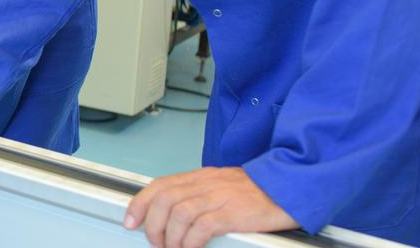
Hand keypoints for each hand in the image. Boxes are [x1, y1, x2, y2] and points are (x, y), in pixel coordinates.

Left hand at [124, 167, 297, 247]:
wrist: (289, 185)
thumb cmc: (256, 190)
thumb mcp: (220, 185)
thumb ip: (197, 194)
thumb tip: (172, 212)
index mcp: (200, 177)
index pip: (160, 185)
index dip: (139, 203)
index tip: (130, 220)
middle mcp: (205, 184)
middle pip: (164, 200)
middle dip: (152, 225)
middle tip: (155, 242)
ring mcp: (219, 197)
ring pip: (178, 214)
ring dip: (170, 236)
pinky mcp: (234, 213)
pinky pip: (202, 227)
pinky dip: (191, 240)